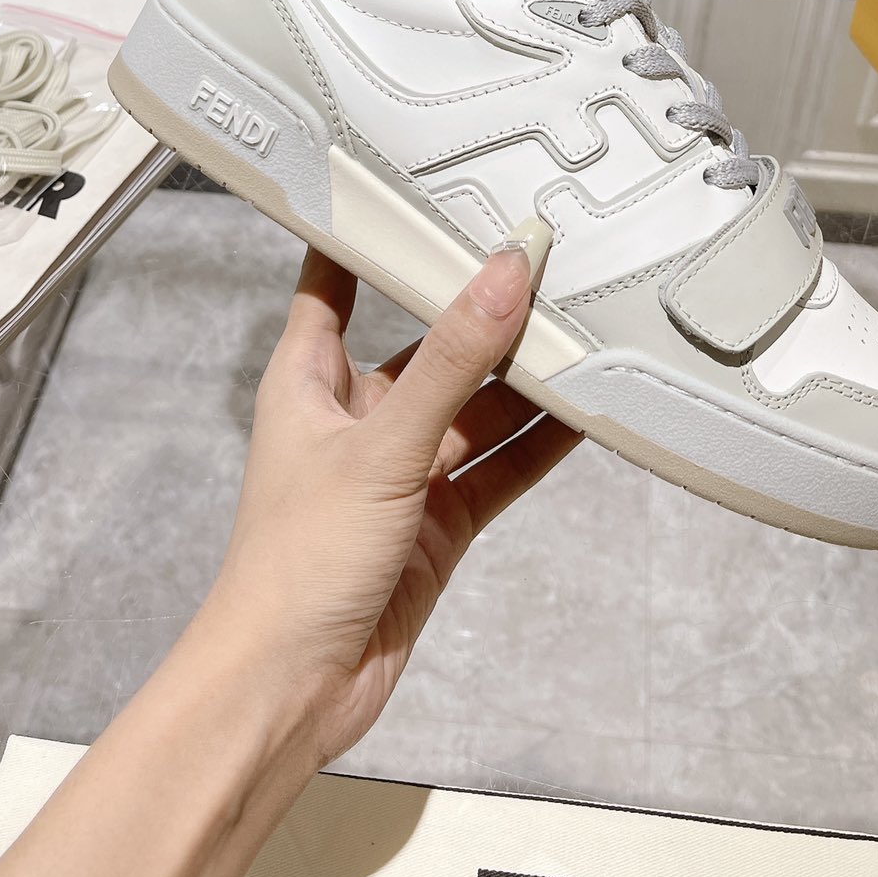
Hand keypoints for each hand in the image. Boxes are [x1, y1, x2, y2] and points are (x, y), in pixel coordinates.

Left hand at [202, 225, 580, 765]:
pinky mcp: (436, 521)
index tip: (416, 185)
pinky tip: (586, 413)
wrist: (291, 691)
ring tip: (586, 327)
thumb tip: (504, 276)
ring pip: (474, 406)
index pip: (335, 281)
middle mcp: (354, 416)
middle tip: (545, 258)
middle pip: (428, 342)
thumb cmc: (292, 566)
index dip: (370, 234)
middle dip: (482, 310)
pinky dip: (539, 442)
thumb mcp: (380, 447)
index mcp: (308, 380)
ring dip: (523, 378)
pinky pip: (498, 466)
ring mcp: (399, 471)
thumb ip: (451, 363)